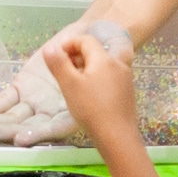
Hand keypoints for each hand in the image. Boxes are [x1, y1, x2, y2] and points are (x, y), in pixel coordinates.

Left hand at [0, 20, 132, 146]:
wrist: (89, 37)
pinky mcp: (23, 88)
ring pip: (14, 117)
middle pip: (29, 126)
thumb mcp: (96, 53)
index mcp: (74, 107)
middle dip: (8, 131)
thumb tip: (86, 53)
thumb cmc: (98, 46)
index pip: (56, 125)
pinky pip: (5, 101)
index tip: (23, 139)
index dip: (40, 133)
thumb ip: (88, 59)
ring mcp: (36, 101)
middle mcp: (53, 109)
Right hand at [40, 35, 140, 153]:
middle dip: (77, 57)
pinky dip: (97, 79)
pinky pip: (110, 77)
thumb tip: (50, 47)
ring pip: (103, 65)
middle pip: (96, 51)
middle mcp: (118, 64)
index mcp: (104, 59)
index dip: (70, 44)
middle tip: (63, 71)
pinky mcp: (127, 91)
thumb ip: (59, 64)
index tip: (57, 56)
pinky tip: (90, 95)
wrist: (118, 136)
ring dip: (87, 68)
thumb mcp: (70, 85)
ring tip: (74, 84)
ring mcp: (125, 78)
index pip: (86, 40)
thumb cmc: (91, 108)